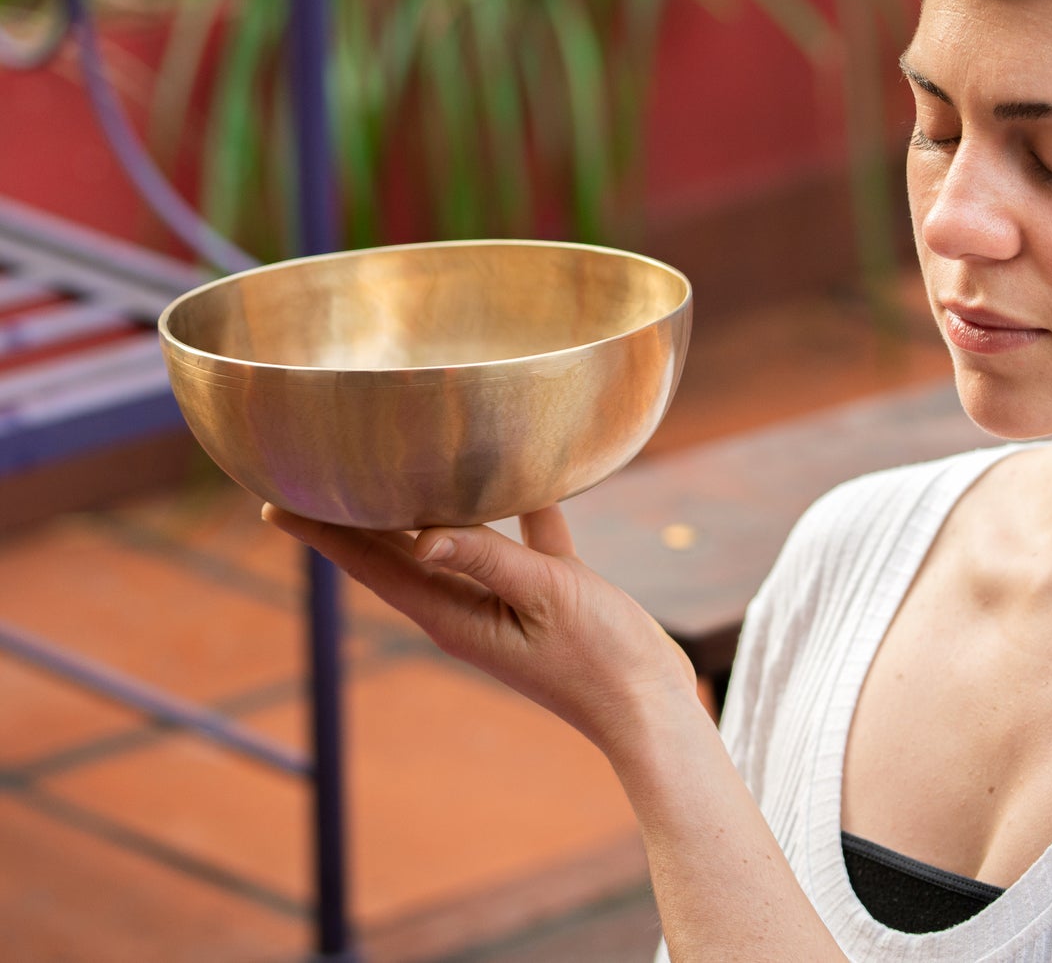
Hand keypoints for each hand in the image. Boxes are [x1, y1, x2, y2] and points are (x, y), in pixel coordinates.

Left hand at [263, 503, 700, 759]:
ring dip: (420, 511)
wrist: (649, 704)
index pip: (372, 566)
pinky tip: (530, 481)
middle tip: (308, 479)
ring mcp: (502, 604)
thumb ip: (487, 559)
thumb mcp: (545, 595)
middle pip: (393, 555)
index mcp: (453, 615)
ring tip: (394, 475)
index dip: (324, 535)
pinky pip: (517, 545)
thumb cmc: (600, 655)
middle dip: (350, 520)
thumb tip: (419, 534)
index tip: (274, 506)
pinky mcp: (543, 595)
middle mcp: (465, 609)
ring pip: (450, 545)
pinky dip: (516, 514)